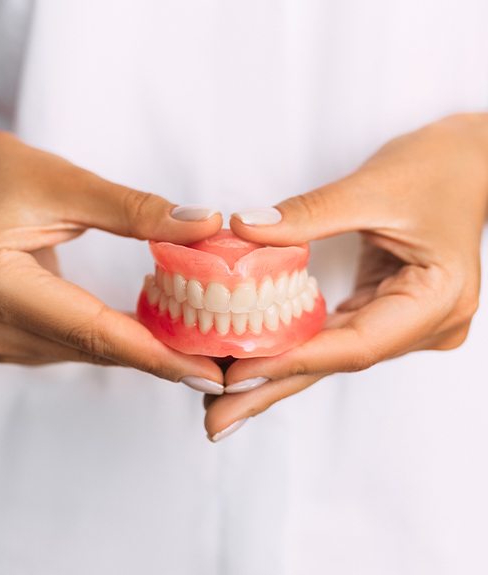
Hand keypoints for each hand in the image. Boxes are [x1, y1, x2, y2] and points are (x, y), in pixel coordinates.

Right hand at [0, 127, 223, 383]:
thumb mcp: (67, 182)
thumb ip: (136, 210)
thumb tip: (205, 225)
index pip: (90, 329)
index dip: (154, 353)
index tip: (207, 371)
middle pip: (89, 347)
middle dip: (157, 357)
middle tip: (216, 364)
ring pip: (82, 352)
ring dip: (136, 349)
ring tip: (192, 347)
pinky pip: (69, 346)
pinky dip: (110, 340)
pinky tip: (146, 333)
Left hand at [205, 113, 487, 440]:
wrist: (467, 162)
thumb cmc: (436, 168)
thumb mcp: (371, 187)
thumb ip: (308, 213)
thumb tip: (244, 230)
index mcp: (436, 300)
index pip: (354, 344)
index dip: (291, 361)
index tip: (235, 375)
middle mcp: (423, 324)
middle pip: (336, 362)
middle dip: (272, 389)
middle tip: (217, 420)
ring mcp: (405, 322)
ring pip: (330, 354)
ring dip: (276, 374)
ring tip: (224, 399)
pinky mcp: (385, 310)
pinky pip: (332, 335)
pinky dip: (292, 347)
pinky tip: (256, 360)